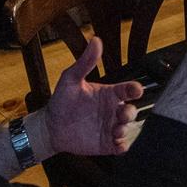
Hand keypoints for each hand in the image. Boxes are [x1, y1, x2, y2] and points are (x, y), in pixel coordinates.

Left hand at [44, 35, 146, 155]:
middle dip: (131, 112)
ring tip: (117, 130)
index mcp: (109, 93)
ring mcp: (111, 127)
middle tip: (121, 114)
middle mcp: (113, 110)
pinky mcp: (106, 144)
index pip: (128, 90)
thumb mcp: (71, 79)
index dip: (135, 89)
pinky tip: (117, 144)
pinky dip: (123, 146)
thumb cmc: (62, 101)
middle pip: (132, 110)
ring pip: (128, 128)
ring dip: (126, 129)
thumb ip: (85, 62)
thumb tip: (96, 40)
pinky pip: (121, 146)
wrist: (50, 127)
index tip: (136, 90)